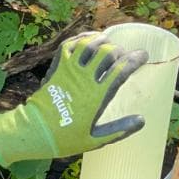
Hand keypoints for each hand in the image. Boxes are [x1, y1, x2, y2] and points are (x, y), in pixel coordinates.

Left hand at [0, 32, 147, 165]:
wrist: (34, 131)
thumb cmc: (65, 138)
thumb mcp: (95, 139)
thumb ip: (119, 129)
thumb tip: (141, 120)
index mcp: (97, 96)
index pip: (121, 69)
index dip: (135, 59)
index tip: (143, 55)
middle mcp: (84, 79)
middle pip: (107, 52)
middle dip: (120, 50)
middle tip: (125, 55)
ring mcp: (69, 70)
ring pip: (89, 44)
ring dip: (102, 41)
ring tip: (110, 43)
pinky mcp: (57, 67)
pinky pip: (69, 45)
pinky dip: (81, 38)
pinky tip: (89, 39)